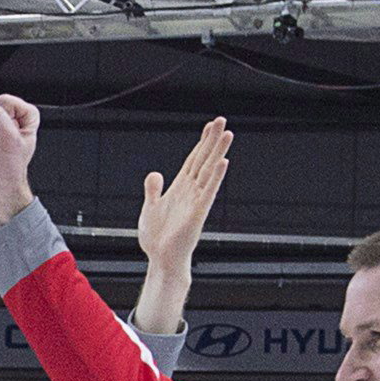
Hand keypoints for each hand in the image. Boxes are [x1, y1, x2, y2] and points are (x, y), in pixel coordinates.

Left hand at [132, 118, 228, 334]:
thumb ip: (153, 190)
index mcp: (180, 189)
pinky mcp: (198, 212)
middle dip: (212, 140)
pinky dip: (216, 176)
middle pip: (204, 160)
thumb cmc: (157, 239)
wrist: (161, 260)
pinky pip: (209, 191)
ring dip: (218, 152)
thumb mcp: (150, 208)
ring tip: (229, 133)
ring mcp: (196, 200)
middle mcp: (191, 191)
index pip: (193, 160)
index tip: (210, 126)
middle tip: (222, 120)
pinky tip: (223, 161)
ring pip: (209, 171)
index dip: (201, 143)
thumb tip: (155, 173)